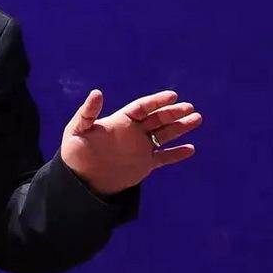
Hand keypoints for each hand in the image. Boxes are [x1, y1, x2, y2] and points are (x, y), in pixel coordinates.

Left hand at [59, 88, 200, 195]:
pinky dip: (177, 154)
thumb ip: (88, 112)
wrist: (81, 180)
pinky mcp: (144, 165)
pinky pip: (164, 157)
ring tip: (197, 119)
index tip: (173, 96)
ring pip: (165, 135)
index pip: (143, 107)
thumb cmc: (76, 152)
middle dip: (174, 113)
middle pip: (158, 119)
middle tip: (190, 108)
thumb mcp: (77, 130)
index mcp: (121, 121)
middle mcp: (134, 132)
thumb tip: (97, 92)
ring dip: (180, 127)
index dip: (157, 101)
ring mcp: (140, 148)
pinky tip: (191, 149)